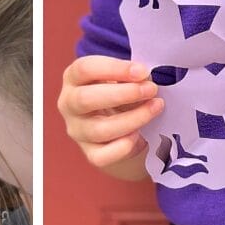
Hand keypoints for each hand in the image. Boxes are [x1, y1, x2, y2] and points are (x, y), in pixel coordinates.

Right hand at [58, 56, 160, 178]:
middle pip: (85, 99)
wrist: (120, 126)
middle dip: (123, 94)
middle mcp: (69, 104)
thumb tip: (146, 79)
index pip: (85, 69)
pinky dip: (124, 146)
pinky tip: (140, 136)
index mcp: (73, 78)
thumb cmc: (119, 94)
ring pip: (99, 129)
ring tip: (155, 107)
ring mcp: (78, 131)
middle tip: (151, 89)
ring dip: (133, 118)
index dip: (114, 69)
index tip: (142, 71)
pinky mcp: (90, 153)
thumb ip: (130, 76)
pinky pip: (103, 156)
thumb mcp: (121, 78)